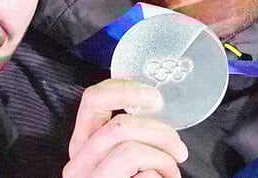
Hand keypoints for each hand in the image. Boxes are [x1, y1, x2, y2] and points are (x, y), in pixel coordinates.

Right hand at [63, 78, 187, 177]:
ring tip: (171, 174)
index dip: (125, 89)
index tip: (155, 98)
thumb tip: (154, 109)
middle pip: (121, 126)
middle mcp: (78, 163)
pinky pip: (144, 177)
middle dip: (160, 133)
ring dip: (163, 160)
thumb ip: (126, 137)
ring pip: (132, 149)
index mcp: (82, 145)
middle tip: (179, 150)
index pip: (93, 100)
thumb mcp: (120, 160)